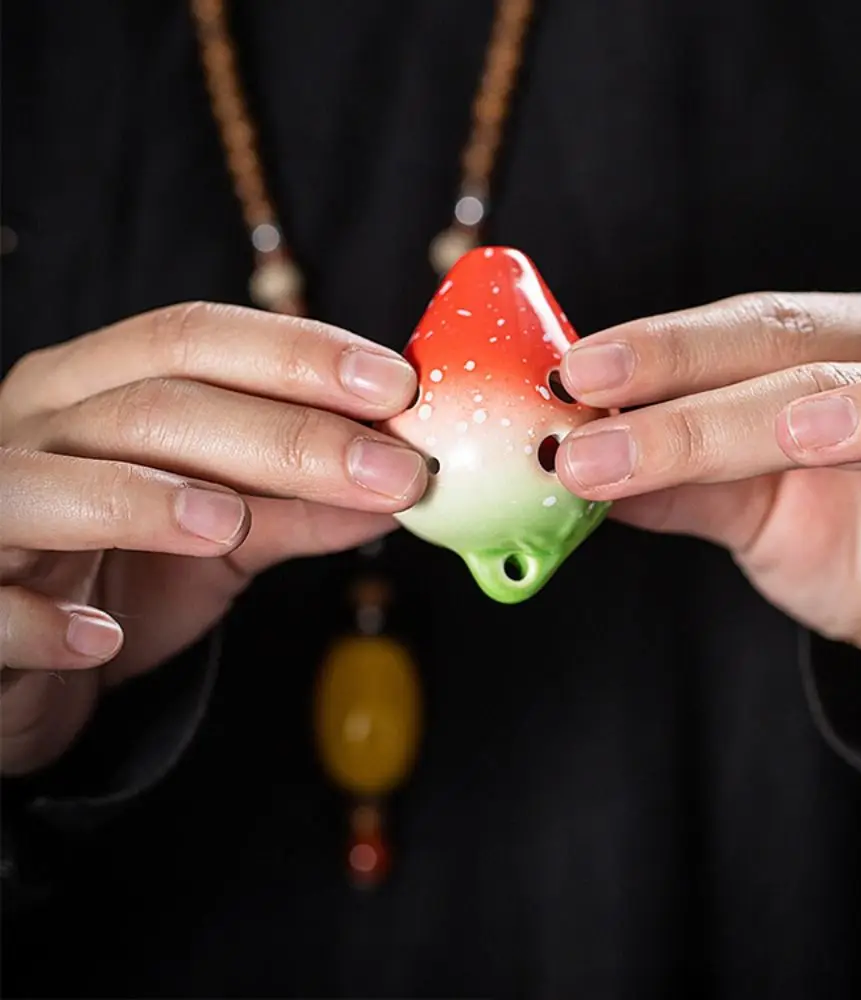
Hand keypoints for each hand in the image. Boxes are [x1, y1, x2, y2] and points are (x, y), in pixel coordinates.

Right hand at [1, 302, 427, 773]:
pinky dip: (40, 622)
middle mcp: (35, 429)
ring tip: (229, 525)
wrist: (21, 661)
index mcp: (97, 390)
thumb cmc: (121, 576)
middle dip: (283, 435)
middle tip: (390, 470)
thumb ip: (297, 507)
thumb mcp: (222, 537)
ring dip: (142, 501)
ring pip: (47, 484)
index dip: (298, 354)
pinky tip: (101, 640)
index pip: (195, 340)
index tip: (398, 385)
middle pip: (152, 407)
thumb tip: (400, 489)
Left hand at [556, 293, 860, 735]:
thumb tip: (581, 467)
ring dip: (860, 413)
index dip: (659, 349)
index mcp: (839, 353)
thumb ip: (684, 484)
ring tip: (788, 434)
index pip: (742, 335)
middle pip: (802, 355)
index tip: (573, 374)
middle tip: (599, 406)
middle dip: (696, 380)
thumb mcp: (758, 513)